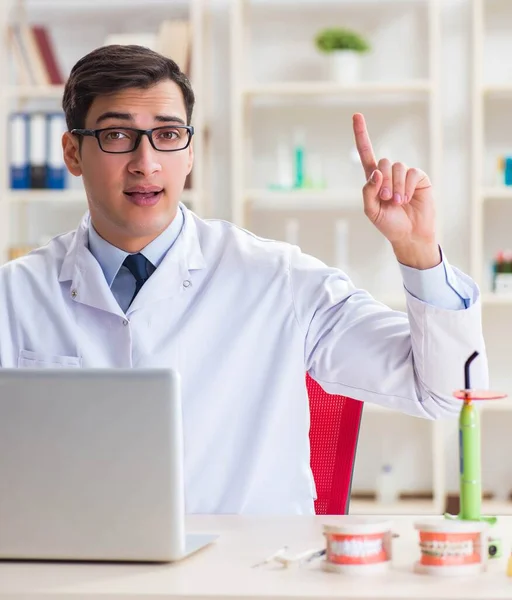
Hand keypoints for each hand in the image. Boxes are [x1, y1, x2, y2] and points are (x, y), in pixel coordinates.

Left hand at [352, 113, 440, 269]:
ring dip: (395, 187)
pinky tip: (407, 199)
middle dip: (383, 181)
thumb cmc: (389, 224)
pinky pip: (412, 173)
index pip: (366, 153)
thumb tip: (375, 172)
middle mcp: (389, 173)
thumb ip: (368, 191)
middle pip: (382, 162)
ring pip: (397, 167)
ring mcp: (405, 174)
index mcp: (374, 179)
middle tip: (386, 199)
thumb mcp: (371, 211)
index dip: (361, 135)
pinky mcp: (419, 178)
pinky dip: (407, 187)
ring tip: (398, 202)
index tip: (356, 116)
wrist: (410, 234)